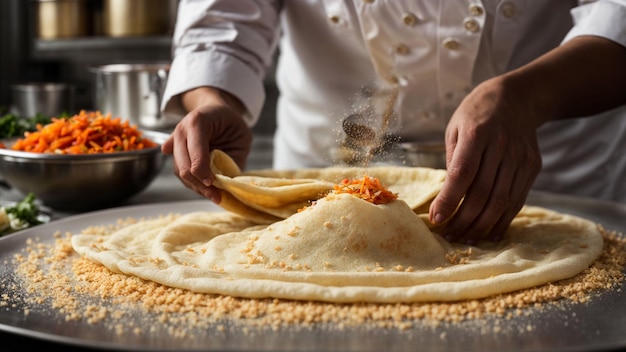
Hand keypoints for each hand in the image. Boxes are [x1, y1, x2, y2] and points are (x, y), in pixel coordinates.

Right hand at [162, 88, 252, 202]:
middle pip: (183, 166)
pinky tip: (207, 187)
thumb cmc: (232, 124)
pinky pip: (180, 172)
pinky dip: (193, 183)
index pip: (196, 152)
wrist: (217, 111)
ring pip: (179, 172)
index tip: (213, 183)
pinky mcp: (175, 152)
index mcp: (198, 122)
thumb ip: (233, 158)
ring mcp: (175, 141)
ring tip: (214, 194)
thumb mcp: (242, 136)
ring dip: (196, 186)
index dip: (203, 171)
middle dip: (199, 184)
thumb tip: (223, 183)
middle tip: (216, 196)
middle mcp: (182, 131)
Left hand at [429, 77, 541, 243]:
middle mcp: (502, 146)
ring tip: (466, 238)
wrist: (517, 98)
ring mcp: (520, 157)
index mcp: (477, 133)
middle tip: (449, 236)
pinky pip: (517, 200)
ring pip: (502, 201)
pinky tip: (490, 233)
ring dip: (482, 226)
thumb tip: (446, 197)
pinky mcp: (532, 166)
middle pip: (483, 193)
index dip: (449, 200)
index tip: (436, 219)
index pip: (462, 174)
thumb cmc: (476, 115)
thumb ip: (452, 160)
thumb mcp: (455, 128)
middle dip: (464, 220)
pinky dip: (503, 220)